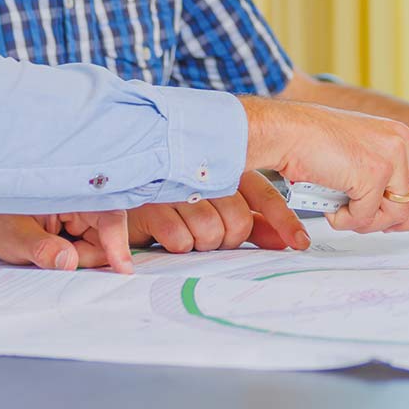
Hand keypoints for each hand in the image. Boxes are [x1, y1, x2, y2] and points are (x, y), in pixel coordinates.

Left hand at [0, 209, 127, 271]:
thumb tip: (68, 262)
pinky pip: (88, 248)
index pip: (108, 217)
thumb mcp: (14, 236)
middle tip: (53, 260)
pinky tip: (53, 254)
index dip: (118, 243)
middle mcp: (83, 202)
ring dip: (78, 258)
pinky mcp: (78, 228)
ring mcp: (82, 215)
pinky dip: (74, 258)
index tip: (123, 269)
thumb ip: (41, 249)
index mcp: (73, 192)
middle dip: (86, 257)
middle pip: (106, 237)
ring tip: (45, 253)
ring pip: (98, 246)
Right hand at [65, 171, 310, 256]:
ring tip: (182, 232)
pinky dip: (173, 244)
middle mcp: (203, 172)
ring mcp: (176, 186)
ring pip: (210, 234)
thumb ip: (251, 220)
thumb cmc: (168, 197)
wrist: (110, 176)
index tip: (299, 243)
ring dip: (198, 243)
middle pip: (238, 223)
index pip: (265, 194)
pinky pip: (177, 239)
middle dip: (228, 240)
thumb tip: (289, 241)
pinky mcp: (149, 203)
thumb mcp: (213, 203)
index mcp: (224, 164)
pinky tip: (165, 235)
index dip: (283, 221)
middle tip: (209, 237)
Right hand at [241, 97, 408, 231]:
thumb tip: (398, 202)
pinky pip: (370, 218)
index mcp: (397, 136)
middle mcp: (399, 143)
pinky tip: (333, 205)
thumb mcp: (358, 152)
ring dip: (369, 222)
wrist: (284, 132)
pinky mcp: (372, 173)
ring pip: (401, 214)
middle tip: (376, 221)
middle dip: (407, 220)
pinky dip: (348, 220)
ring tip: (345, 207)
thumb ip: (383, 170)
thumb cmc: (310, 142)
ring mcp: (389, 157)